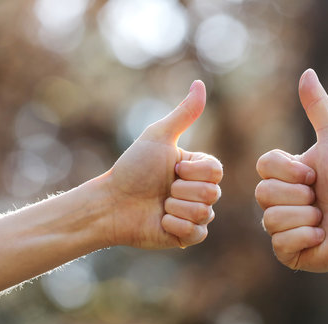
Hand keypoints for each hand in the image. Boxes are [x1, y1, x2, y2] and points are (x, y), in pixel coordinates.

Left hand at [100, 81, 222, 249]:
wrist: (111, 203)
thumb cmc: (133, 168)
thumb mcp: (159, 137)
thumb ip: (183, 113)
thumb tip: (199, 82)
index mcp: (198, 169)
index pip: (216, 171)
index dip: (192, 171)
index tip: (172, 169)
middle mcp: (200, 192)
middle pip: (212, 193)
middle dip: (181, 190)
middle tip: (162, 189)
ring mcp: (194, 215)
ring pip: (204, 213)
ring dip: (174, 208)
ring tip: (159, 206)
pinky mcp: (186, 236)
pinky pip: (197, 234)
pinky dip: (175, 227)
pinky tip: (160, 222)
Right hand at [255, 69, 327, 271]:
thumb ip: (318, 106)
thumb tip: (306, 72)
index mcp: (286, 177)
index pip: (263, 166)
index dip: (288, 170)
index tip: (315, 175)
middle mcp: (280, 201)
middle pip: (263, 194)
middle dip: (299, 195)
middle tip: (321, 198)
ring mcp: (283, 229)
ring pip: (270, 218)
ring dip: (305, 216)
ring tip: (325, 218)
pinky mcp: (290, 254)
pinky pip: (279, 243)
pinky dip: (305, 237)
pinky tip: (322, 236)